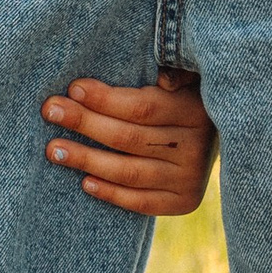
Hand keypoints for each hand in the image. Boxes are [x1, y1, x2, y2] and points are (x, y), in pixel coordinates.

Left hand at [42, 72, 214, 216]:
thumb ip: (176, 70)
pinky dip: (111, 193)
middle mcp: (196, 148)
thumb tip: (163, 79)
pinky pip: (141, 202)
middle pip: (129, 138)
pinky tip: (84, 182)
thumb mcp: (189, 78)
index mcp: (196, 111)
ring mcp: (189, 179)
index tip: (74, 88)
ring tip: (53, 149)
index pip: (143, 107)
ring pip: (129, 172)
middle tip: (50, 110)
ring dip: (87, 160)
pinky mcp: (184, 202)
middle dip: (85, 123)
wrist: (221, 136)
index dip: (106, 99)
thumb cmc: (187, 99)